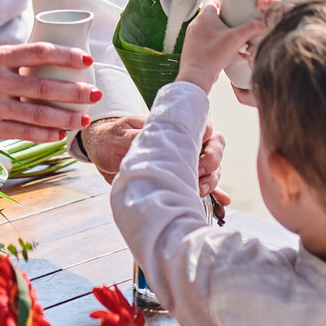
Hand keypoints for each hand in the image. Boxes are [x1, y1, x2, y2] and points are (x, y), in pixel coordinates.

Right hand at [0, 43, 102, 141]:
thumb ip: (10, 61)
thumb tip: (47, 62)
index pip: (39, 52)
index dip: (67, 55)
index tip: (88, 59)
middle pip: (45, 85)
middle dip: (76, 91)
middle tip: (96, 93)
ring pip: (39, 114)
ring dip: (67, 116)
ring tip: (84, 117)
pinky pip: (25, 133)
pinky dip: (46, 134)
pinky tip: (60, 134)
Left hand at [82, 114, 228, 197]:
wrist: (102, 153)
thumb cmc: (111, 138)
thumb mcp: (121, 136)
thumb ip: (137, 138)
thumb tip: (152, 142)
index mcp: (172, 125)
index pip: (202, 124)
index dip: (206, 136)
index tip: (199, 149)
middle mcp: (182, 142)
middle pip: (213, 146)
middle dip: (212, 160)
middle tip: (198, 172)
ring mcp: (184, 161)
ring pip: (211, 167)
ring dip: (212, 179)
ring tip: (199, 190)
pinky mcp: (180, 179)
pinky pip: (202, 185)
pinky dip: (214, 193)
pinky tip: (224, 201)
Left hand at [177, 0, 270, 94]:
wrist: (196, 75)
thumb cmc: (211, 55)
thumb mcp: (236, 38)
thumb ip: (252, 28)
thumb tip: (264, 23)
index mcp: (204, 16)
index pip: (214, 0)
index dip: (226, 2)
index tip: (236, 5)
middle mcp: (196, 25)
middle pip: (215, 15)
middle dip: (228, 19)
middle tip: (239, 22)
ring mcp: (194, 37)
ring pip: (212, 29)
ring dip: (224, 33)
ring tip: (236, 38)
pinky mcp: (195, 49)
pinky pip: (209, 41)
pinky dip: (219, 44)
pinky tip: (228, 51)